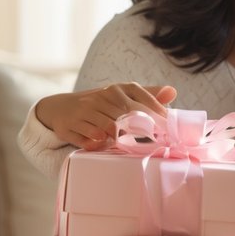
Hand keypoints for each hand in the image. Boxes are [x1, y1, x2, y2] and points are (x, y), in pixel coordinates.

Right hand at [35, 84, 176, 149]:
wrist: (61, 108)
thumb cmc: (100, 106)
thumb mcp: (121, 97)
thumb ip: (147, 95)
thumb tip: (173, 91)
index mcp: (114, 89)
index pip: (138, 93)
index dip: (153, 108)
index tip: (166, 123)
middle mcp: (98, 97)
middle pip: (125, 114)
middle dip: (138, 128)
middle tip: (150, 140)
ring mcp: (83, 112)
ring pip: (107, 128)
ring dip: (117, 138)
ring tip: (122, 143)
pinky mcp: (69, 126)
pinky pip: (88, 140)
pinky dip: (97, 145)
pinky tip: (102, 145)